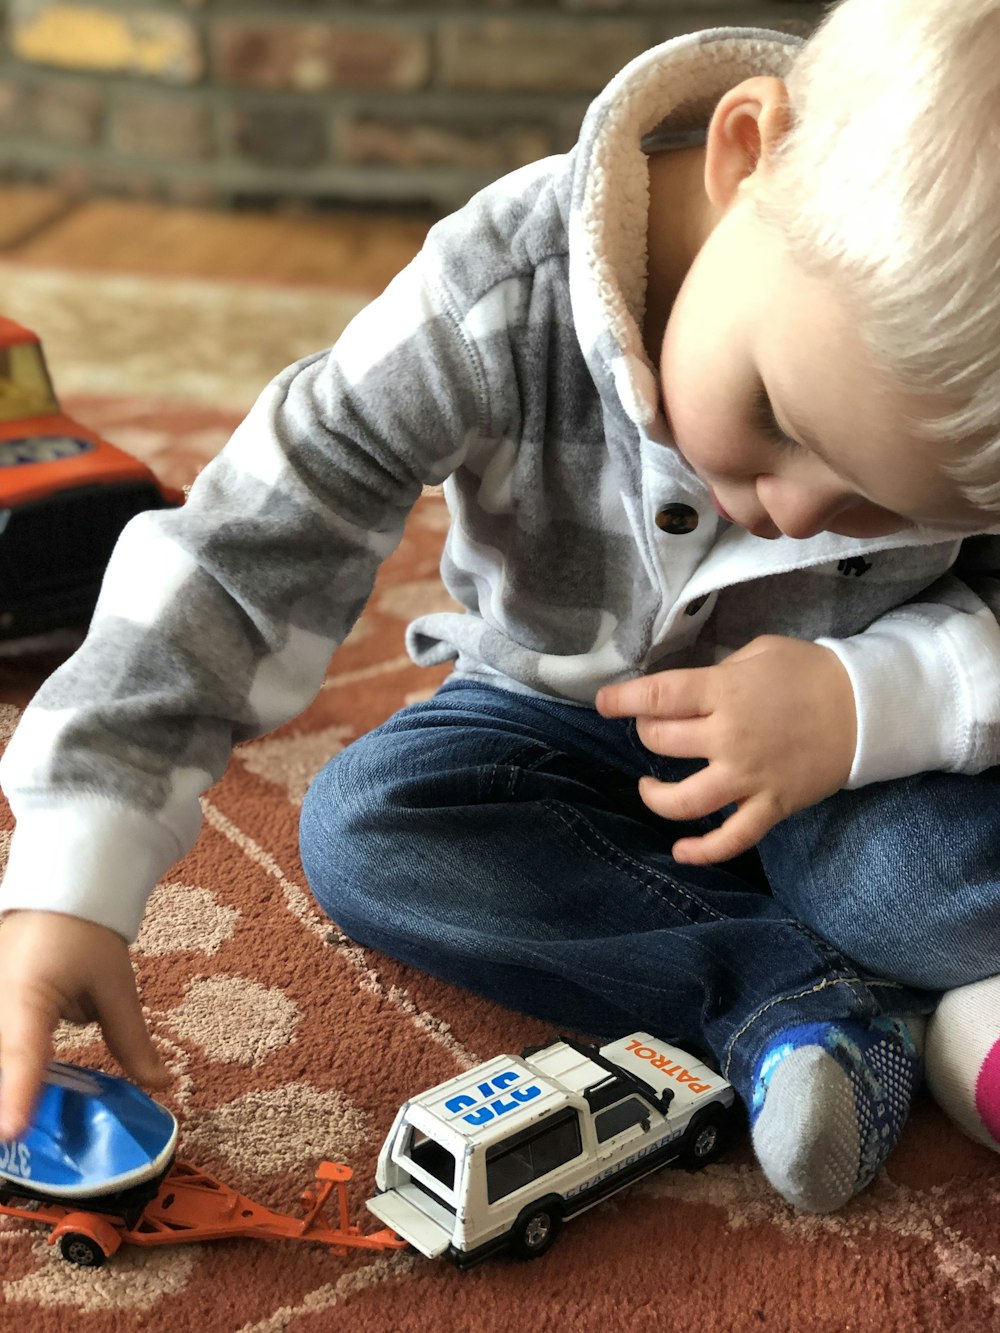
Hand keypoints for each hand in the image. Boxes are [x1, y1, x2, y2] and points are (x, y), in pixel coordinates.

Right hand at [0, 910, 169, 1140]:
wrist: (54, 898)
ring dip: (19, 1083)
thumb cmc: (84, 935)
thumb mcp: (114, 985)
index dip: (18, 1095)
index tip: (14, 1132)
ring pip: (7, 1059)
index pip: (23, 1054)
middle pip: (7, 1066)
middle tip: (30, 1140)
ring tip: (27, 1124)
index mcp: (26, 998)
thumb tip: (160, 1084)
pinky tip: (26, 1098)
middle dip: (18, 1100)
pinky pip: (8, 1049)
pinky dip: (18, 1070)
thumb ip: (132, 1039)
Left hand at [596, 635, 855, 864]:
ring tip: (650, 788)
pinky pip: (732, 838)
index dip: (623, 700)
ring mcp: (749, 776)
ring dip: (656, 796)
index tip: (604, 703)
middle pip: (662, 743)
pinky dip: (704, 851)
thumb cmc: (809, 672)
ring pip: (684, 800)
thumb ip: (719, 672)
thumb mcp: (759, 653)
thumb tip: (683, 690)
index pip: (658, 696)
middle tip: (654, 728)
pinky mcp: (770, 805)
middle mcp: (729, 737)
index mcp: (724, 692)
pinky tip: (682, 851)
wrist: (867, 708)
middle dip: (646, 734)